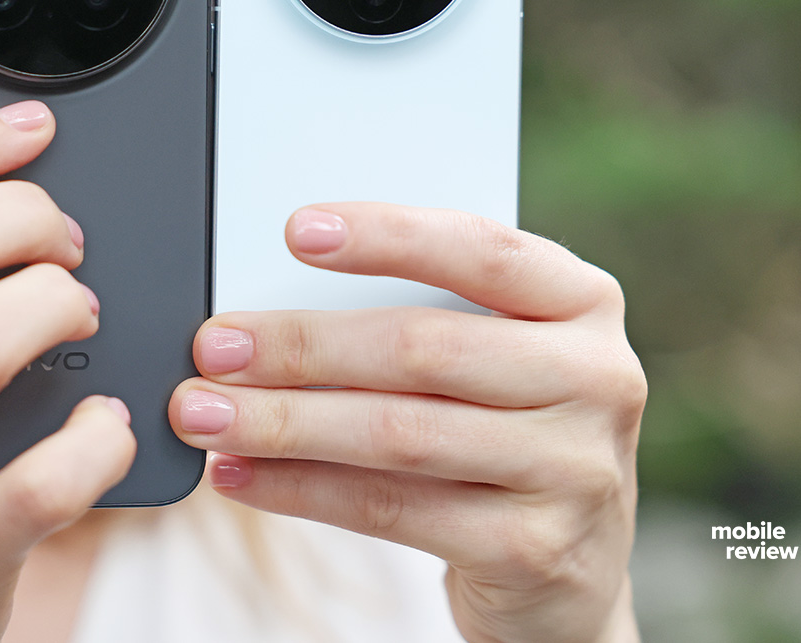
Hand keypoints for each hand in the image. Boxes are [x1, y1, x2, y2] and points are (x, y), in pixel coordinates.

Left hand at [170, 203, 643, 642]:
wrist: (569, 571)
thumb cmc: (503, 429)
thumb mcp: (492, 359)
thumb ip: (420, 316)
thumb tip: (268, 301)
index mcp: (583, 303)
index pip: (481, 250)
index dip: (387, 236)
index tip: (294, 230)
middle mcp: (597, 378)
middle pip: (423, 348)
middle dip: (302, 344)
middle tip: (215, 346)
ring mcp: (573, 469)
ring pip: (397, 432)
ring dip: (283, 421)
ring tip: (203, 413)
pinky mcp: (534, 549)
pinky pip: (390, 509)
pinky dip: (300, 490)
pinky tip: (240, 474)